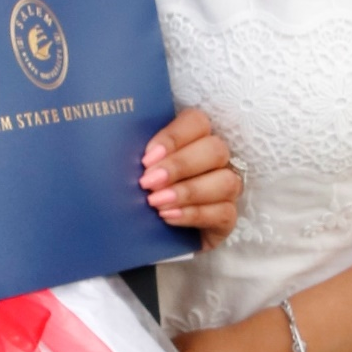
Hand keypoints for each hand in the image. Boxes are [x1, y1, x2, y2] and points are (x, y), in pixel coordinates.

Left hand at [140, 107, 240, 247]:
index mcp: (196, 136)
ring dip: (188, 192)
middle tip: (148, 182)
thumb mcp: (143, 167)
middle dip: (180, 166)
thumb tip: (123, 146)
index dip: (173, 138)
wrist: (151, 230)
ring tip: (157, 203)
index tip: (146, 159)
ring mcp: (227, 188)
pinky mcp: (228, 218)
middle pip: (215, 150)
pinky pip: (224, 212)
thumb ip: (143, 156)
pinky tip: (169, 217)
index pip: (197, 122)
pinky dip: (194, 214)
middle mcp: (217, 159)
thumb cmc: (147, 188)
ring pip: (226, 181)